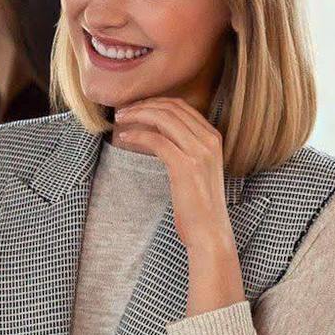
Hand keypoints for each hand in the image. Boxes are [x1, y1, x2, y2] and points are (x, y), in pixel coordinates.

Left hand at [111, 98, 234, 255]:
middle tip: (123, 111)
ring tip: (121, 119)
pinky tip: (124, 137)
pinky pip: (155, 139)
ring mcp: (199, 152)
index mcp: (213, 138)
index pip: (182, 107)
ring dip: (137, 115)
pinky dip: (137, 134)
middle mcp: (209, 140)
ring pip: (163, 118)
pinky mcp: (185, 165)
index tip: (136, 107)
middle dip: (143, 105)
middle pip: (171, 108)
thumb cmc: (199, 206)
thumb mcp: (198, 169)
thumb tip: (157, 132)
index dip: (155, 102)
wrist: (210, 232)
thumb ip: (186, 148)